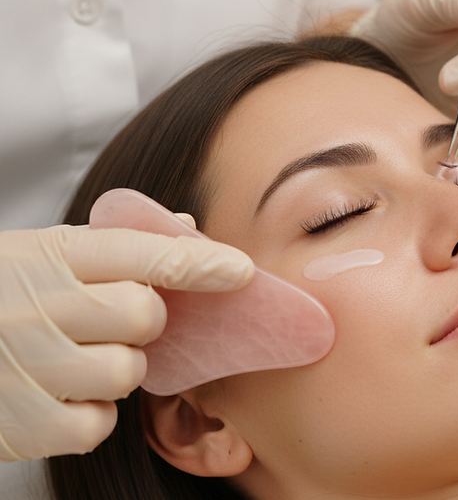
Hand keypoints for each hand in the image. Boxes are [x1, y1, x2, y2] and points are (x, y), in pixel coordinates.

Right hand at [0, 224, 252, 460]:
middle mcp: (38, 306)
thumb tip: (190, 228)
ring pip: (129, 372)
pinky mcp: (24, 423)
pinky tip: (59, 395)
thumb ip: (116, 244)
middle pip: (146, 316)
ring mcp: (28, 365)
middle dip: (141, 323)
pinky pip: (100, 423)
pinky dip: (91, 415)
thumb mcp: (42, 254)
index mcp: (48, 256)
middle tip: (104, 322)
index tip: (239, 271)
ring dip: (117, 370)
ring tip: (73, 359)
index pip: (141, 252)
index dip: (198, 262)